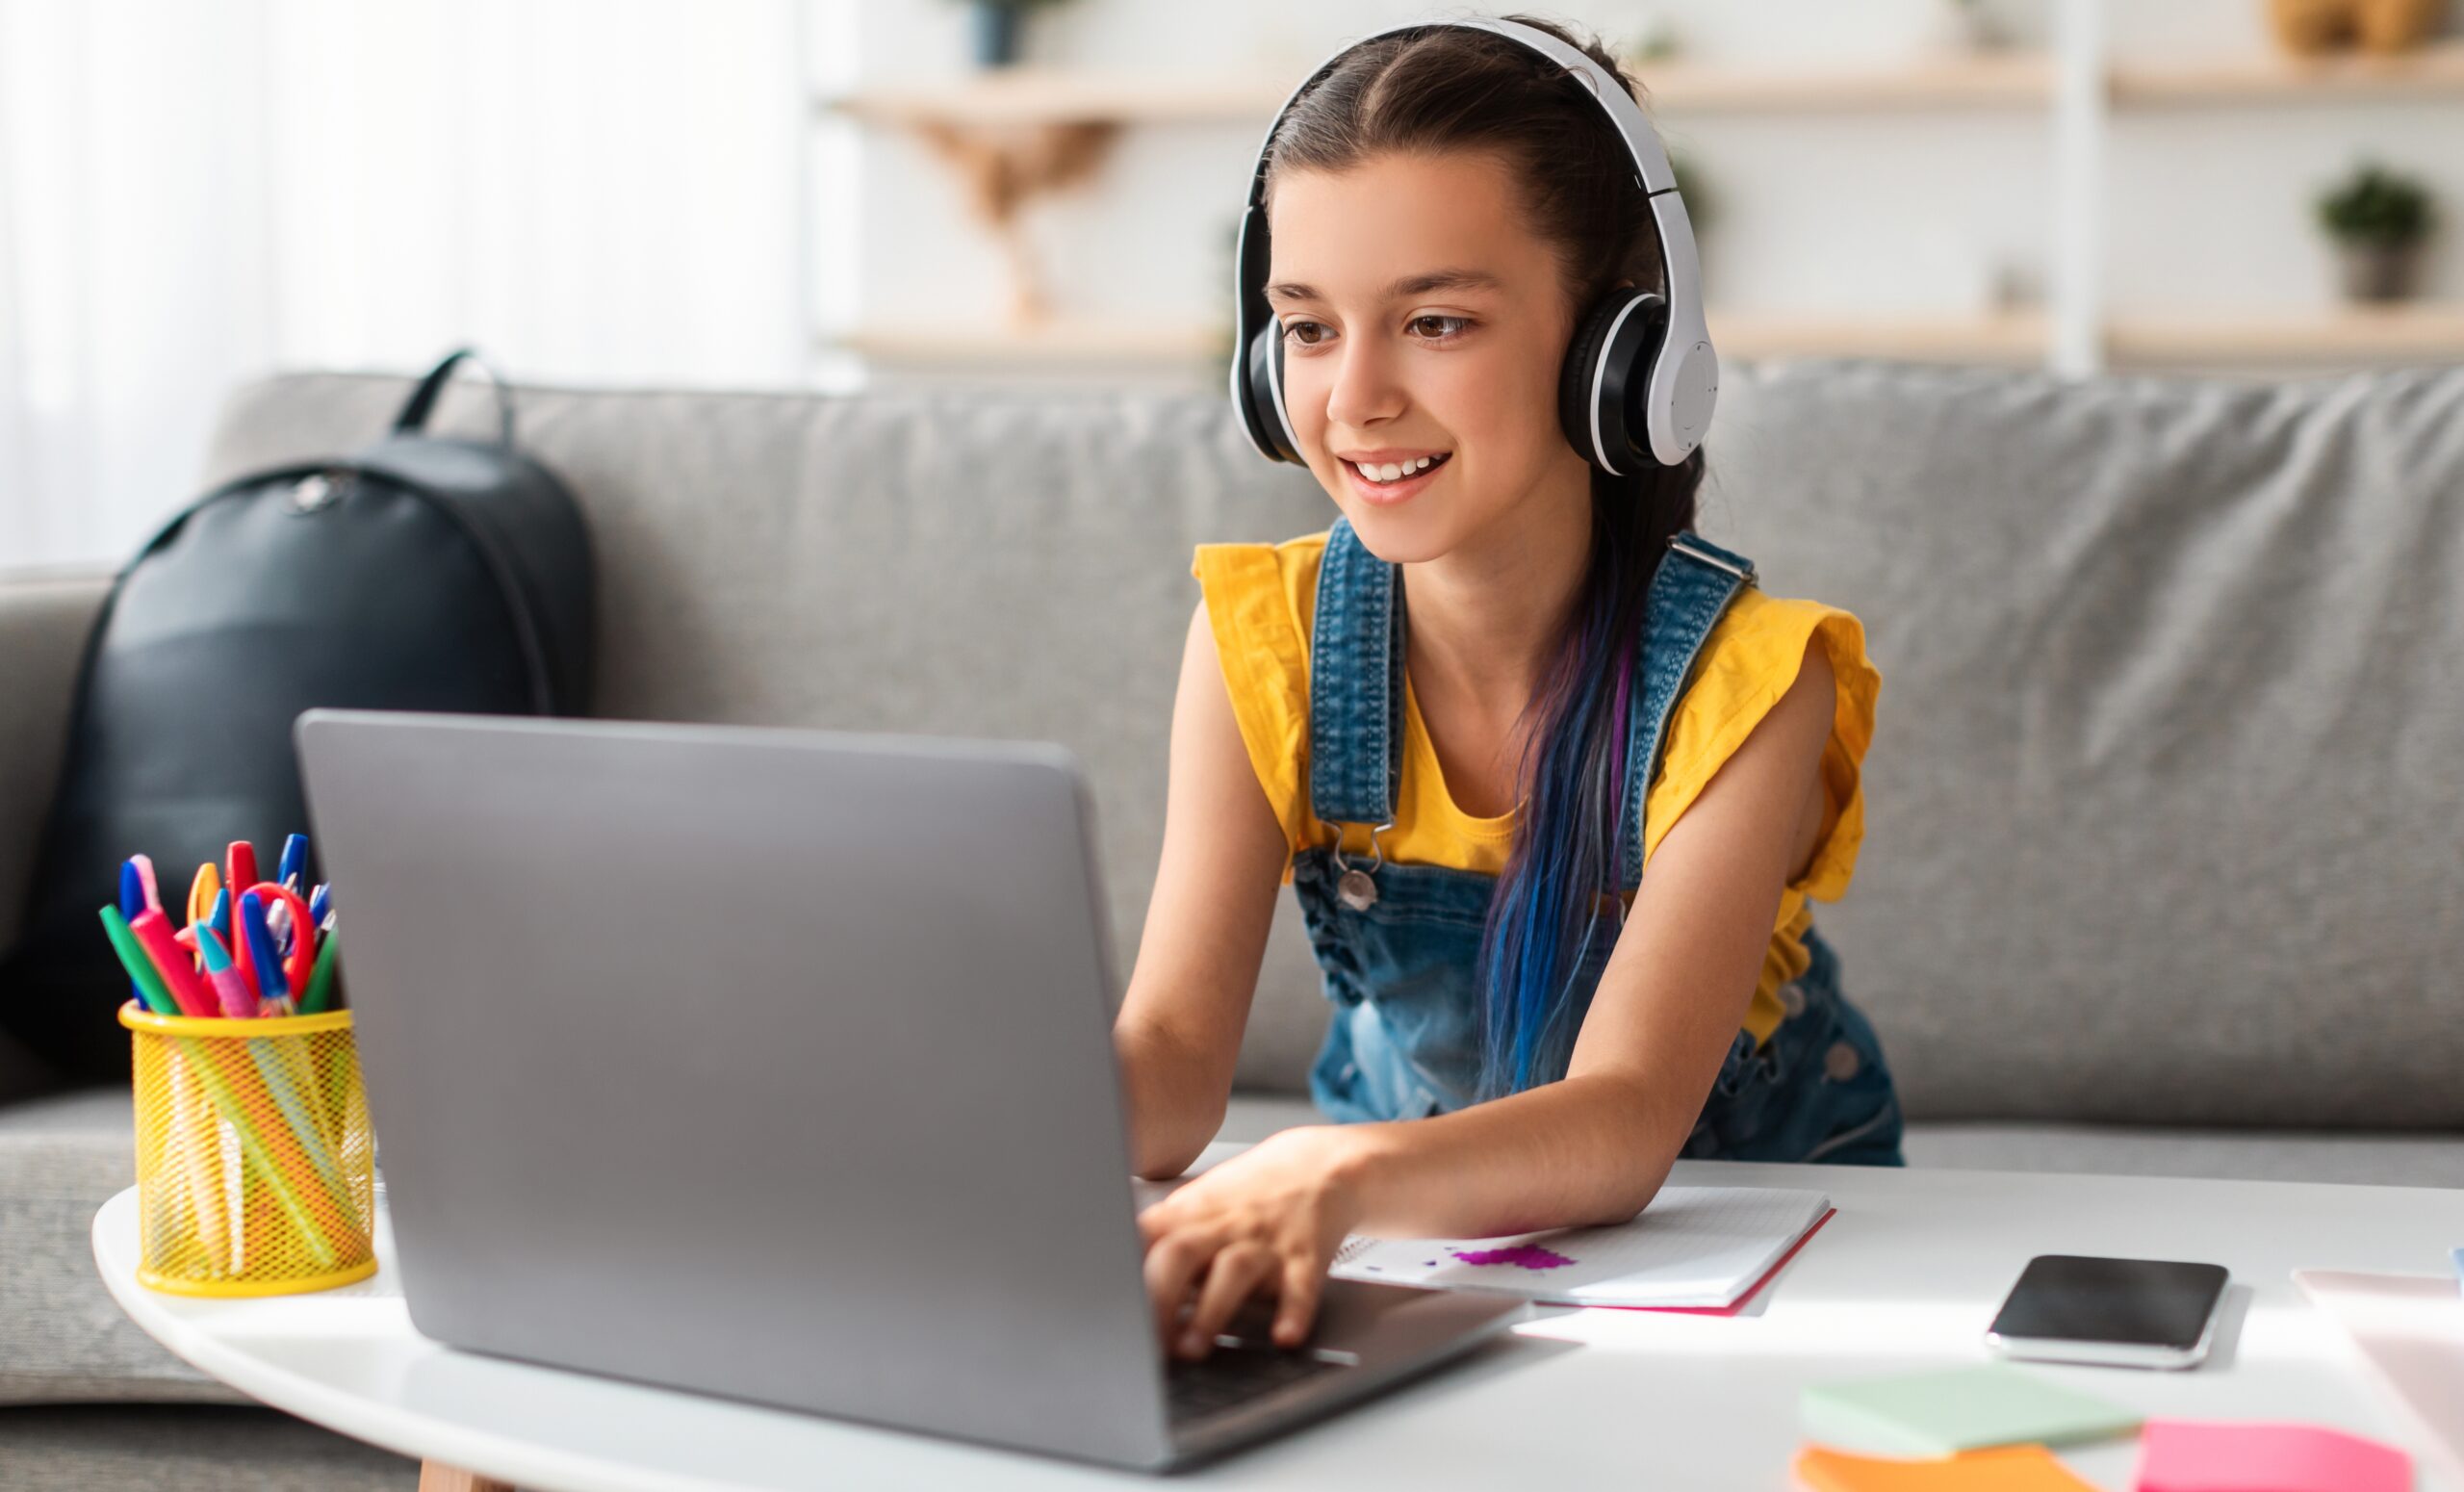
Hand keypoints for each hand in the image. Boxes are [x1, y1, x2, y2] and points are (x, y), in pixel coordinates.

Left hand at [1136, 1125, 1370, 1359]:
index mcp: (1191, 1214)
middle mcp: (1224, 1226)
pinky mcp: (1306, 1258)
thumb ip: (1162, 1237)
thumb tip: (1116, 1276)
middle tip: (1146, 1342)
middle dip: (1157, 1298)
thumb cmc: (1249, 1195)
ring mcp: (1265, 1242)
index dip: (1122, 1272)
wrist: (1320, 1166)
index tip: (1109, 1309)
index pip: (1144, 1239)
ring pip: (1233, 1270)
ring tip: (1192, 1350)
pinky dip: (1293, 1313)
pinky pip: (1300, 1287)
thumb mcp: (1200, 1203)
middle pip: (1179, 1253)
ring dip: (1210, 1312)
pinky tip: (1284, 1337)